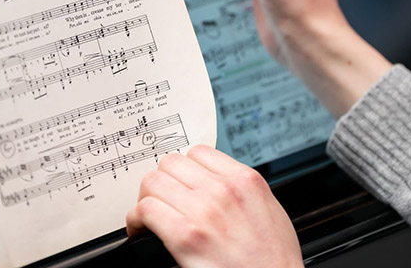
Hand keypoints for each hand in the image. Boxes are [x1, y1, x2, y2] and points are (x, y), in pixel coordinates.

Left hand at [126, 145, 303, 267]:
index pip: (198, 152)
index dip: (184, 169)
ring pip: (154, 182)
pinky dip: (137, 219)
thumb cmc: (273, 259)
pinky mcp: (185, 235)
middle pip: (171, 163)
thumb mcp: (268, 210)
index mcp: (245, 180)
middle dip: (163, 181)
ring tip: (149, 214)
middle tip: (161, 199)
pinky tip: (142, 230)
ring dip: (147, 198)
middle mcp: (223, 189)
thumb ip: (241, 189)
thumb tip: (213, 179)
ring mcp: (203, 210)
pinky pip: (146, 209)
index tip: (179, 182)